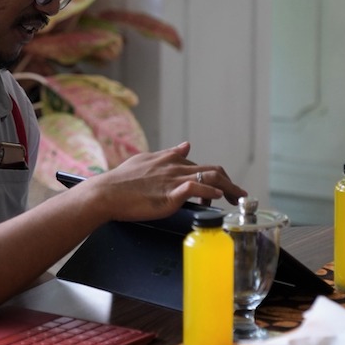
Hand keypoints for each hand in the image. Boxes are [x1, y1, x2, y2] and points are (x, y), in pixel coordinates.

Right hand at [88, 141, 247, 221]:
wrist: (105, 193)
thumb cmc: (121, 180)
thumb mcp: (146, 160)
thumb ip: (168, 154)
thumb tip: (186, 145)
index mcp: (171, 161)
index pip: (202, 167)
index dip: (216, 179)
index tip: (223, 191)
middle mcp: (176, 168)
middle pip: (213, 171)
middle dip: (230, 184)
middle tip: (239, 196)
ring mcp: (173, 181)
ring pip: (210, 178)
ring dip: (228, 189)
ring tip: (236, 199)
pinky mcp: (169, 195)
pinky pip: (194, 189)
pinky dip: (209, 192)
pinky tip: (216, 198)